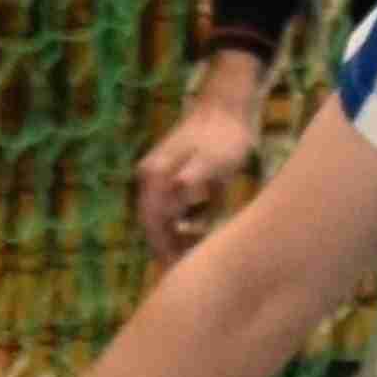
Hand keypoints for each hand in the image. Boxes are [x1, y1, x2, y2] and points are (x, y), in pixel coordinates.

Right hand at [131, 82, 265, 262]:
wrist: (226, 106)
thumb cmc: (224, 136)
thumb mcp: (215, 160)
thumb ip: (194, 178)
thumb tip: (178, 190)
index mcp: (155, 176)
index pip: (151, 223)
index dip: (163, 249)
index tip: (178, 270)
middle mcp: (149, 176)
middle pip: (152, 223)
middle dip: (167, 248)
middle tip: (188, 269)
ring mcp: (157, 174)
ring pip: (161, 217)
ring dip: (174, 237)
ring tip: (195, 255)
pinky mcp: (171, 175)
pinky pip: (170, 207)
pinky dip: (181, 224)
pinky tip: (199, 232)